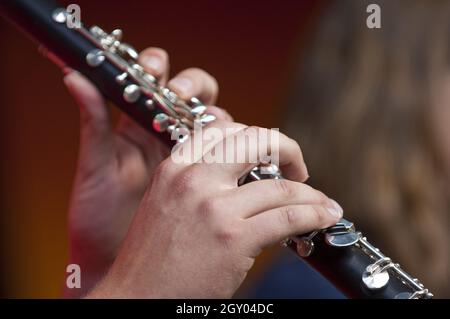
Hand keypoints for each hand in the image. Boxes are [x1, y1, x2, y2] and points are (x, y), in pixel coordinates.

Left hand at [63, 47, 230, 296]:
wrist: (115, 263)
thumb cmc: (97, 218)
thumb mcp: (94, 170)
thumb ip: (93, 124)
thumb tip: (74, 77)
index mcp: (139, 127)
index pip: (161, 83)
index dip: (167, 71)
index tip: (164, 78)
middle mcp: (168, 138)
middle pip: (198, 100)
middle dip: (201, 93)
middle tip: (191, 105)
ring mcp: (191, 161)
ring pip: (221, 129)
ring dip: (229, 126)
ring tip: (222, 132)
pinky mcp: (208, 185)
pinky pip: (231, 165)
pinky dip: (242, 159)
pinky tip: (245, 164)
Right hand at [88, 121, 342, 297]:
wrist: (136, 297)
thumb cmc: (153, 259)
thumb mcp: (166, 205)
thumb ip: (199, 183)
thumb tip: (245, 176)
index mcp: (174, 168)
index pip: (223, 131)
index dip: (255, 137)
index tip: (269, 153)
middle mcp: (194, 179)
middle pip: (255, 141)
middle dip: (286, 149)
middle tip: (297, 168)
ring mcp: (214, 207)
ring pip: (281, 186)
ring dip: (310, 193)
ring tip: (321, 202)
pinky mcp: (233, 238)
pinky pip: (288, 217)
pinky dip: (315, 214)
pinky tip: (325, 216)